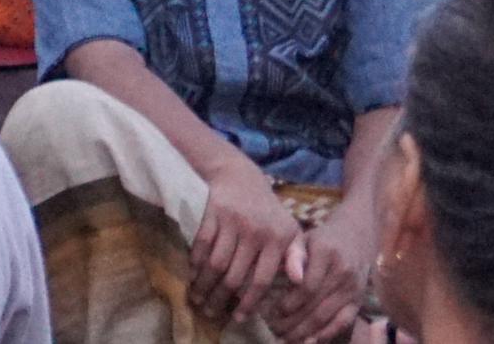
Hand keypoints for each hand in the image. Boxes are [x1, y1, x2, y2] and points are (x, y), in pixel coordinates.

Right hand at [188, 158, 303, 323]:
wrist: (238, 175)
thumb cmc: (266, 210)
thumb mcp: (288, 229)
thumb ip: (296, 255)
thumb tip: (301, 281)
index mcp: (279, 238)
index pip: (261, 280)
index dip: (248, 303)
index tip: (238, 318)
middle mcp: (258, 230)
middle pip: (234, 277)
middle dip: (220, 299)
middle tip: (210, 312)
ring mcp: (234, 221)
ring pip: (216, 266)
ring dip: (204, 287)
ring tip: (198, 299)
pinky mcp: (213, 213)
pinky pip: (202, 248)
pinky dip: (195, 265)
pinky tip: (192, 276)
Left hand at [270, 200, 379, 343]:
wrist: (356, 234)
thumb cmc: (323, 239)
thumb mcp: (306, 238)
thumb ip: (294, 256)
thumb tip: (292, 278)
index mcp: (327, 253)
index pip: (306, 287)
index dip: (289, 304)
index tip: (274, 311)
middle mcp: (343, 271)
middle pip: (314, 306)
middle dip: (292, 323)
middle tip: (275, 330)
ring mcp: (353, 287)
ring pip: (326, 317)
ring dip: (304, 332)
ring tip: (286, 338)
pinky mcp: (359, 299)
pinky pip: (343, 322)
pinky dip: (326, 335)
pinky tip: (310, 341)